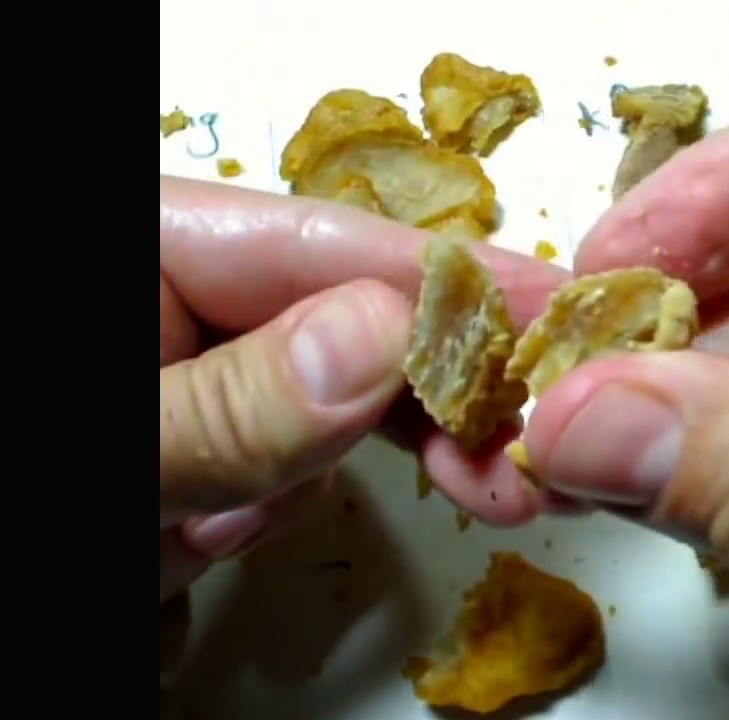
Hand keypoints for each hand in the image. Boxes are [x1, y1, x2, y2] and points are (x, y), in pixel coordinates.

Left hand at [159, 177, 567, 603]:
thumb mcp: (124, 454)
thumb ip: (238, 402)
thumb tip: (388, 337)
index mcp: (158, 247)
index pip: (323, 244)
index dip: (448, 278)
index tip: (559, 310)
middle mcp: (194, 294)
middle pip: (354, 318)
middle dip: (450, 384)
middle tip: (546, 436)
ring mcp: (209, 372)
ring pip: (343, 391)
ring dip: (417, 447)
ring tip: (499, 493)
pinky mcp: (214, 442)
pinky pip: (300, 450)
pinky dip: (320, 489)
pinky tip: (272, 528)